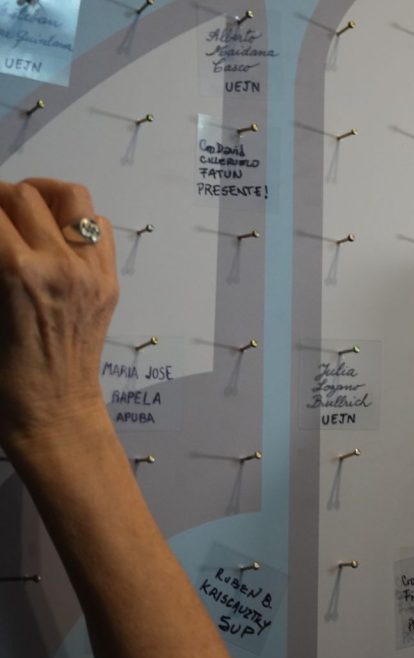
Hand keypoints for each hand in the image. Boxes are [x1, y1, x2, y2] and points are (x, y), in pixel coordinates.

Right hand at [0, 180, 116, 455]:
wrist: (54, 412)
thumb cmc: (2, 376)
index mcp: (17, 273)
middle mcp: (60, 265)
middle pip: (25, 195)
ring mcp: (91, 272)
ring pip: (72, 199)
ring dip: (40, 195)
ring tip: (21, 209)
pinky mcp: (109, 283)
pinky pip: (99, 228)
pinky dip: (76, 218)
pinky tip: (54, 233)